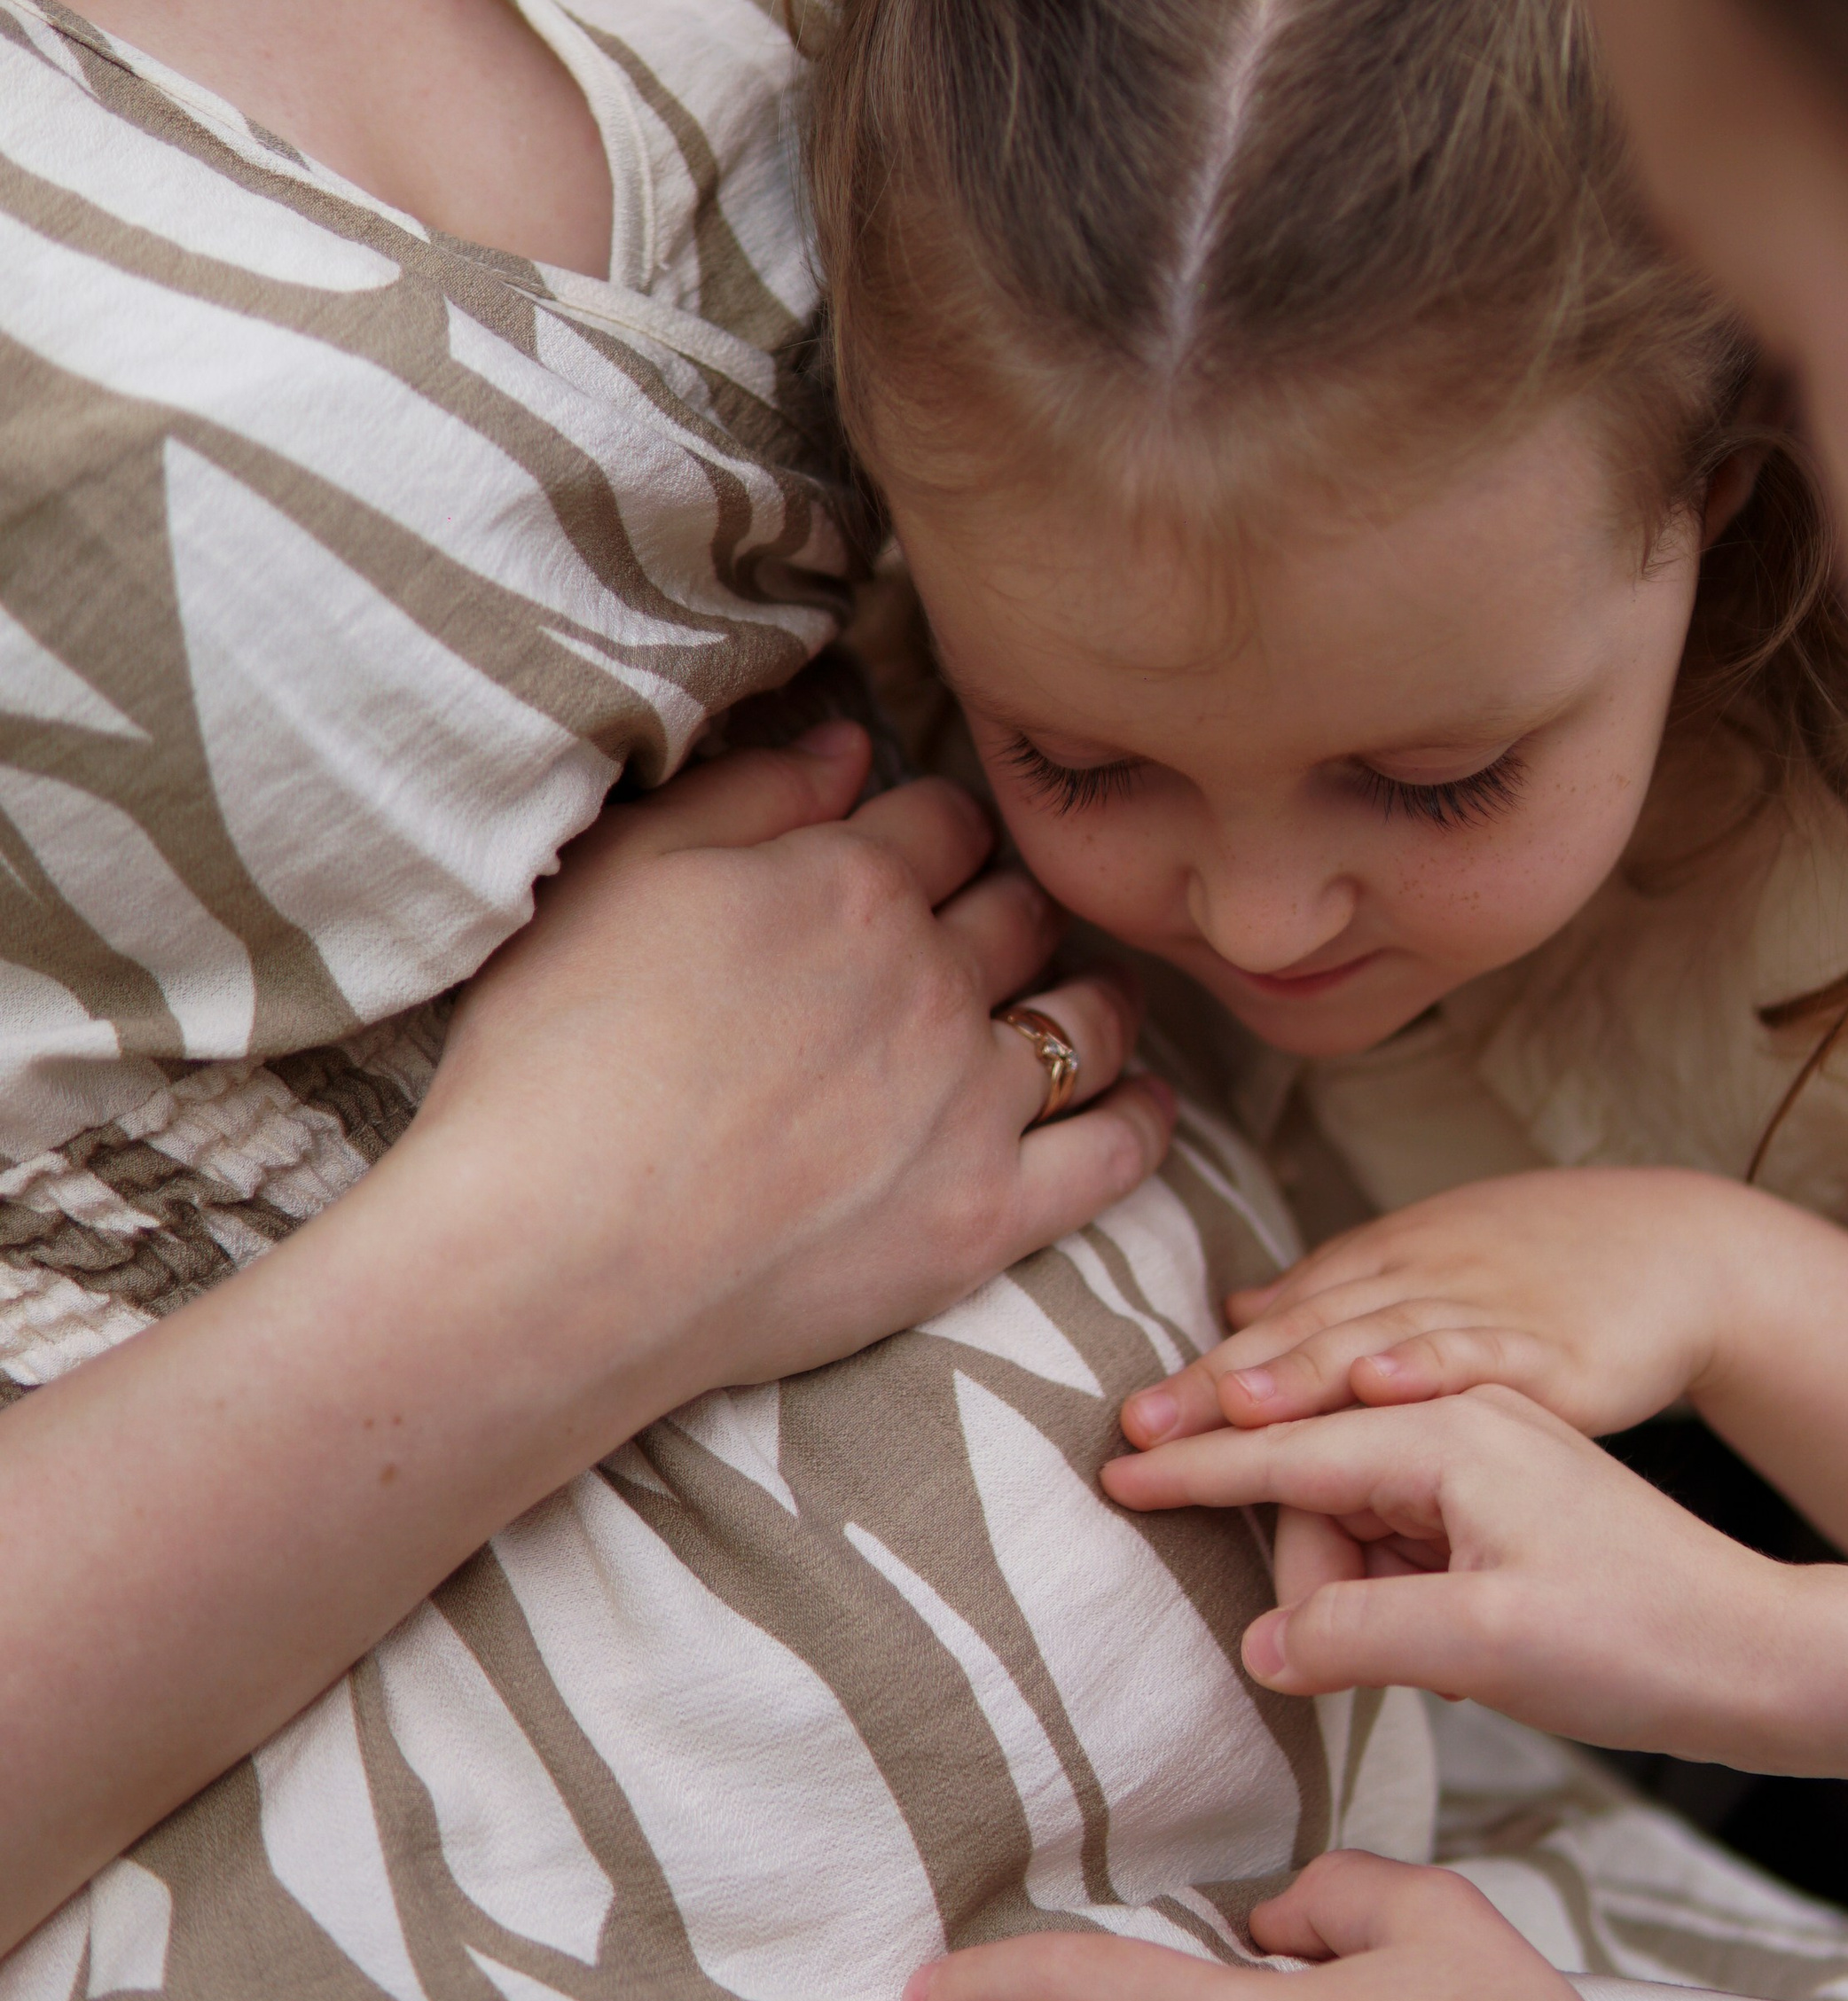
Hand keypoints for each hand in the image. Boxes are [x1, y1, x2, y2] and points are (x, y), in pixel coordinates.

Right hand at [0, 724, 1173, 1961]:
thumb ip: (746, 794)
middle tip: (983, 934)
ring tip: (1073, 1002)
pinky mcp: (986, 1216)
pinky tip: (1141, 1102)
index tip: (915, 854)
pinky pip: (1115, 1154)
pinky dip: (1142, 1119)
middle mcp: (933, 976)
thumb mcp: (618, 876)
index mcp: (848, 881)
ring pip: (1085, 1019)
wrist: (552, 1255)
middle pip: (1017, 910)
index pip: (939, 820)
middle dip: (1006, 907)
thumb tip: (850, 744)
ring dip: (1089, 997)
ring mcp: (970, 1100)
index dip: (929, 831)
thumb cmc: (554, 1058)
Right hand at [1103, 1388, 1797, 1756]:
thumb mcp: (1483, 1647)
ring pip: (1359, 1520)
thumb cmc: (1640, 1644)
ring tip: (1439, 1662)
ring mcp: (1489, 1455)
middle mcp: (1461, 1421)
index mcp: (1448, 1432)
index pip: (1283, 1447)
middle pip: (1317, 1491)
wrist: (1765, 1658)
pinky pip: (1407, 1537)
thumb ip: (1355, 1636)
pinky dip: (1403, 1595)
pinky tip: (1454, 1647)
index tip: (1111, 1470)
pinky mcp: (1509, 1499)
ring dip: (1364, 1599)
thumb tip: (1264, 1647)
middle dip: (1311, 1584)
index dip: (1193, 1469)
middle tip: (1348, 1666)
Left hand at [1121, 1166, 1757, 1448]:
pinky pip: (1489, 1354)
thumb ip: (1332, 1295)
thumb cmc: (1543, 1267)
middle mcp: (1421, 1281)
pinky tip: (1387, 1386)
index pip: (1278, 1328)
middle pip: (1309, 1334)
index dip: (1205, 1375)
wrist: (1679, 1247)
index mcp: (1385, 1272)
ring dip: (1307, 1371)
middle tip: (1146, 1427)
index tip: (1129, 1424)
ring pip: (1381, 1341)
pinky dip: (1434, 1364)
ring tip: (1242, 1405)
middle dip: (1225, 1384)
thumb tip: (1235, 1314)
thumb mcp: (1426, 1267)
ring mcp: (1488, 1309)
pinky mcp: (1558, 1347)